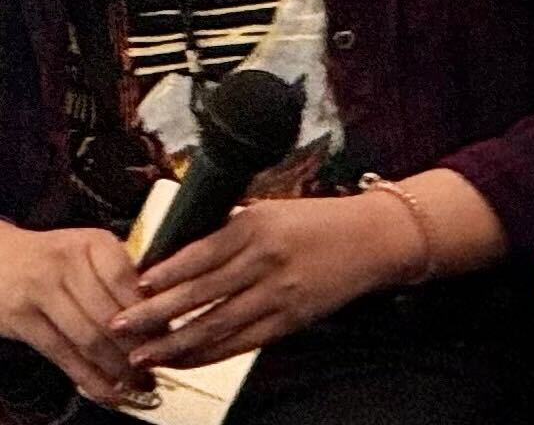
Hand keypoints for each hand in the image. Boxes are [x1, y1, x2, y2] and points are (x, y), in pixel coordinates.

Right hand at [0, 220, 149, 406]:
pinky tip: (107, 391)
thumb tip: (164, 312)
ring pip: (87, 338)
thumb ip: (121, 274)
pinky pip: (61, 354)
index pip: (127, 280)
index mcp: (93, 243)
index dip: (149, 310)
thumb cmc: (56, 258)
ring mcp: (40, 294)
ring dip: (116, 367)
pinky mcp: (20, 321)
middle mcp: (66, 265)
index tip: (170, 333)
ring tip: (139, 383)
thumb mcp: (89, 251)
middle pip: (109, 314)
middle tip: (160, 365)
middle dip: (137, 345)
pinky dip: (87, 377)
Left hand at [114, 191, 420, 369]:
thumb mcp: (272, 211)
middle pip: (199, 293)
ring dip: (173, 344)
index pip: (199, 253)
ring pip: (214, 324)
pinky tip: (184, 360)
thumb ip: (230, 231)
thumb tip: (177, 256)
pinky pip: (239, 343)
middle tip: (120, 326)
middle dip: (154, 314)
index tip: (135, 284)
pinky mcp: (289, 320)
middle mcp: (265, 260)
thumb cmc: (321, 221)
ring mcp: (278, 294)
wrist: (375, 239)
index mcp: (258, 225)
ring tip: (141, 354)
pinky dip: (207, 354)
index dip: (164, 273)